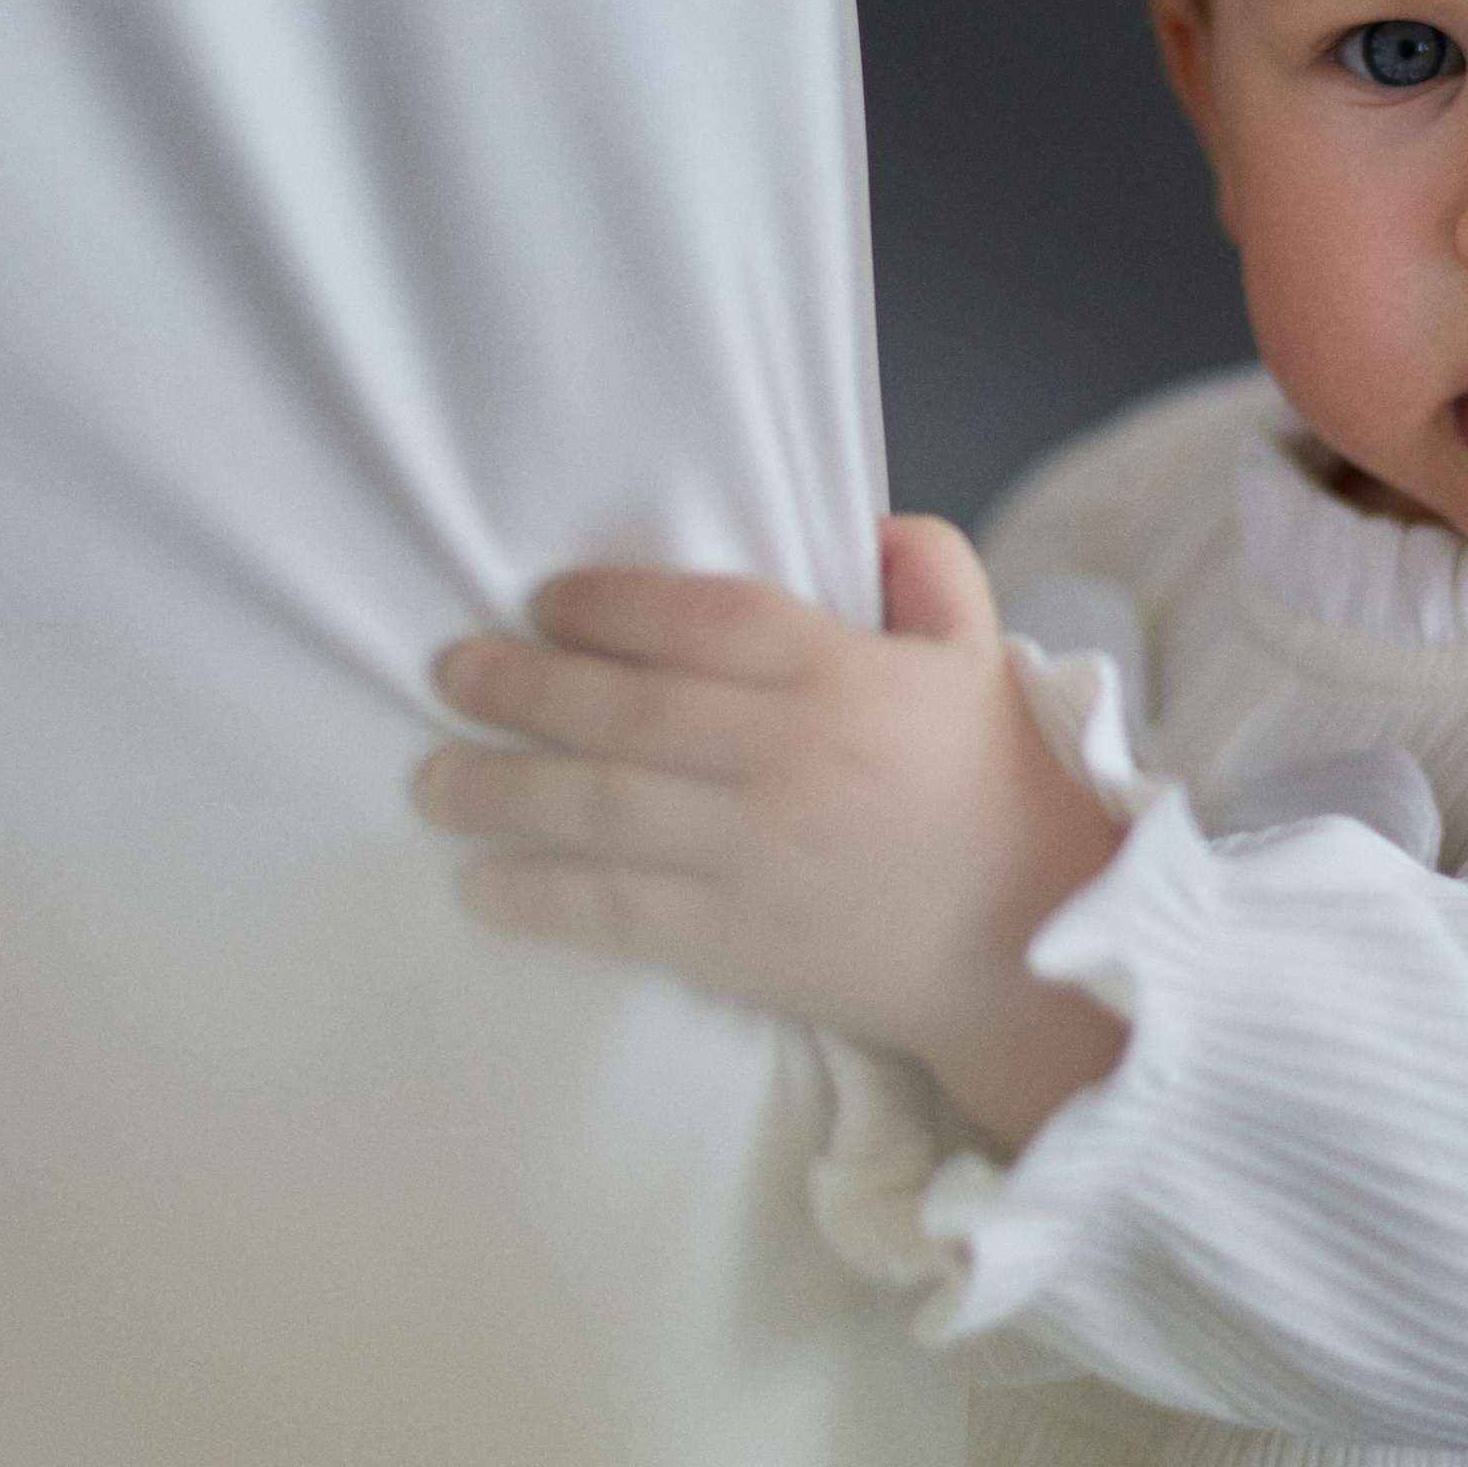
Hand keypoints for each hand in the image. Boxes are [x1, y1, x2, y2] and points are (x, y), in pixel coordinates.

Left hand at [414, 518, 1126, 1149]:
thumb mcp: (982, 657)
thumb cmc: (999, 794)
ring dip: (501, 790)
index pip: (701, 620)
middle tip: (450, 674)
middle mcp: (793, 756)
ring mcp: (762, 853)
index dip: (609, 605)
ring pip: (601, 808)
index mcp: (845, 675)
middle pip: (626, 709)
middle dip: (520, 689)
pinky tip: (482, 883)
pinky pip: (619, 911)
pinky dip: (541, 895)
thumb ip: (931, 569)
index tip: (541, 601)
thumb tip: (861, 521)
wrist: (1034, 946)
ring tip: (433, 779)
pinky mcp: (744, 942)